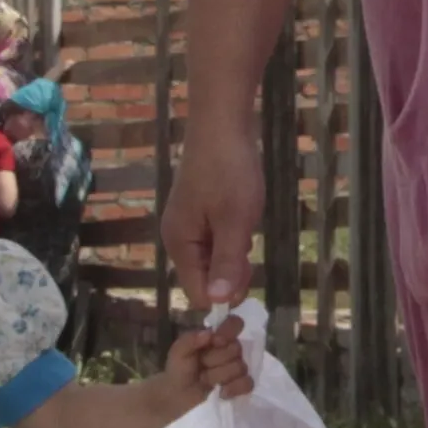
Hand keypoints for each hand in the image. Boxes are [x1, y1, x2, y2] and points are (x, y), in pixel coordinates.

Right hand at [160, 131, 262, 312]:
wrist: (222, 124)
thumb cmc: (228, 172)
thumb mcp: (235, 222)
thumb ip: (227, 263)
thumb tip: (218, 302)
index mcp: (180, 244)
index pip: (198, 293)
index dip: (224, 292)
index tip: (246, 271)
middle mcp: (179, 239)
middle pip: (206, 278)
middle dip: (231, 272)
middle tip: (249, 245)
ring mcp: (189, 225)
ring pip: (214, 260)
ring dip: (235, 253)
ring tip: (245, 226)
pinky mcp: (200, 213)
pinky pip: (217, 241)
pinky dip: (233, 237)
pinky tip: (242, 218)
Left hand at [162, 317, 253, 403]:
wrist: (178, 395)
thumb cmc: (179, 370)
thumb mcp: (178, 352)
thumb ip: (190, 339)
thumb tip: (209, 333)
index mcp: (218, 336)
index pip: (235, 323)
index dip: (228, 331)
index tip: (215, 341)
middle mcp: (231, 349)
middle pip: (237, 348)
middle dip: (215, 359)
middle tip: (202, 366)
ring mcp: (238, 368)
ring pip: (240, 367)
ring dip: (219, 376)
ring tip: (205, 380)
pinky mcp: (241, 385)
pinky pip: (248, 383)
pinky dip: (234, 388)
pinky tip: (221, 392)